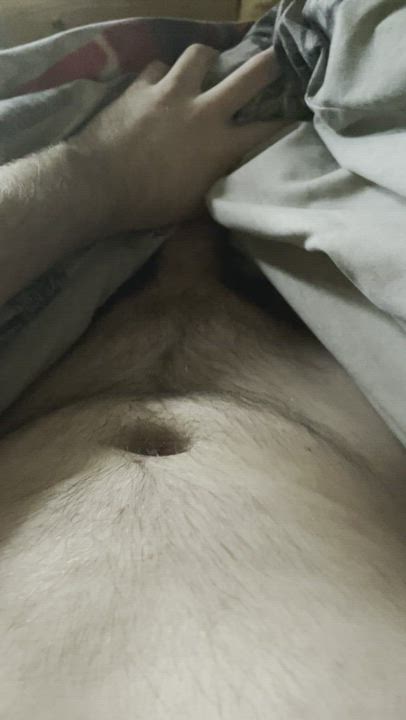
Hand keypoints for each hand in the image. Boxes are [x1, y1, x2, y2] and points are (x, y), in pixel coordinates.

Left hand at [72, 44, 285, 231]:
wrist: (100, 185)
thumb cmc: (149, 204)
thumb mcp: (193, 206)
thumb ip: (215, 184)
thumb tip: (226, 180)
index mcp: (222, 146)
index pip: (267, 131)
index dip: (285, 124)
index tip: (293, 119)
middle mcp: (205, 111)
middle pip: (250, 75)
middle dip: (268, 65)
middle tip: (272, 61)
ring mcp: (172, 93)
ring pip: (200, 54)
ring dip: (207, 59)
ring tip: (206, 65)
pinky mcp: (141, 86)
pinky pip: (157, 67)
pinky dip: (162, 74)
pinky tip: (159, 83)